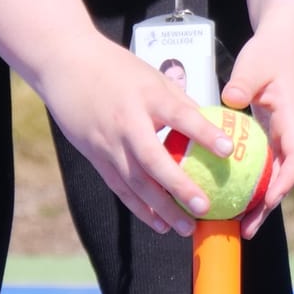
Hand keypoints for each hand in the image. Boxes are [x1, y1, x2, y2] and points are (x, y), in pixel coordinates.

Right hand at [35, 34, 232, 237]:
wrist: (66, 65)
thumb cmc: (118, 69)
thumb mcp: (153, 77)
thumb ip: (179, 102)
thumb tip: (211, 126)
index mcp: (148, 96)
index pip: (180, 116)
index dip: (204, 133)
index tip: (227, 150)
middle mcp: (127, 122)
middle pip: (154, 160)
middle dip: (180, 187)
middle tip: (204, 208)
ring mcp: (108, 143)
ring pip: (136, 182)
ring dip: (161, 209)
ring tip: (185, 227)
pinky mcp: (96, 156)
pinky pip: (120, 186)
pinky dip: (139, 207)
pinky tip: (158, 223)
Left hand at [222, 18, 293, 238]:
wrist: (287, 40)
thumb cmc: (271, 52)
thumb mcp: (254, 65)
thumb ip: (243, 83)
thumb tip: (230, 101)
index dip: (284, 182)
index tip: (267, 202)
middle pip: (287, 176)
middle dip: (270, 204)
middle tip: (247, 229)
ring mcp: (287, 135)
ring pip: (278, 174)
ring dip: (262, 200)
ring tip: (239, 225)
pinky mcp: (276, 135)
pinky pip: (268, 164)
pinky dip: (255, 183)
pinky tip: (233, 196)